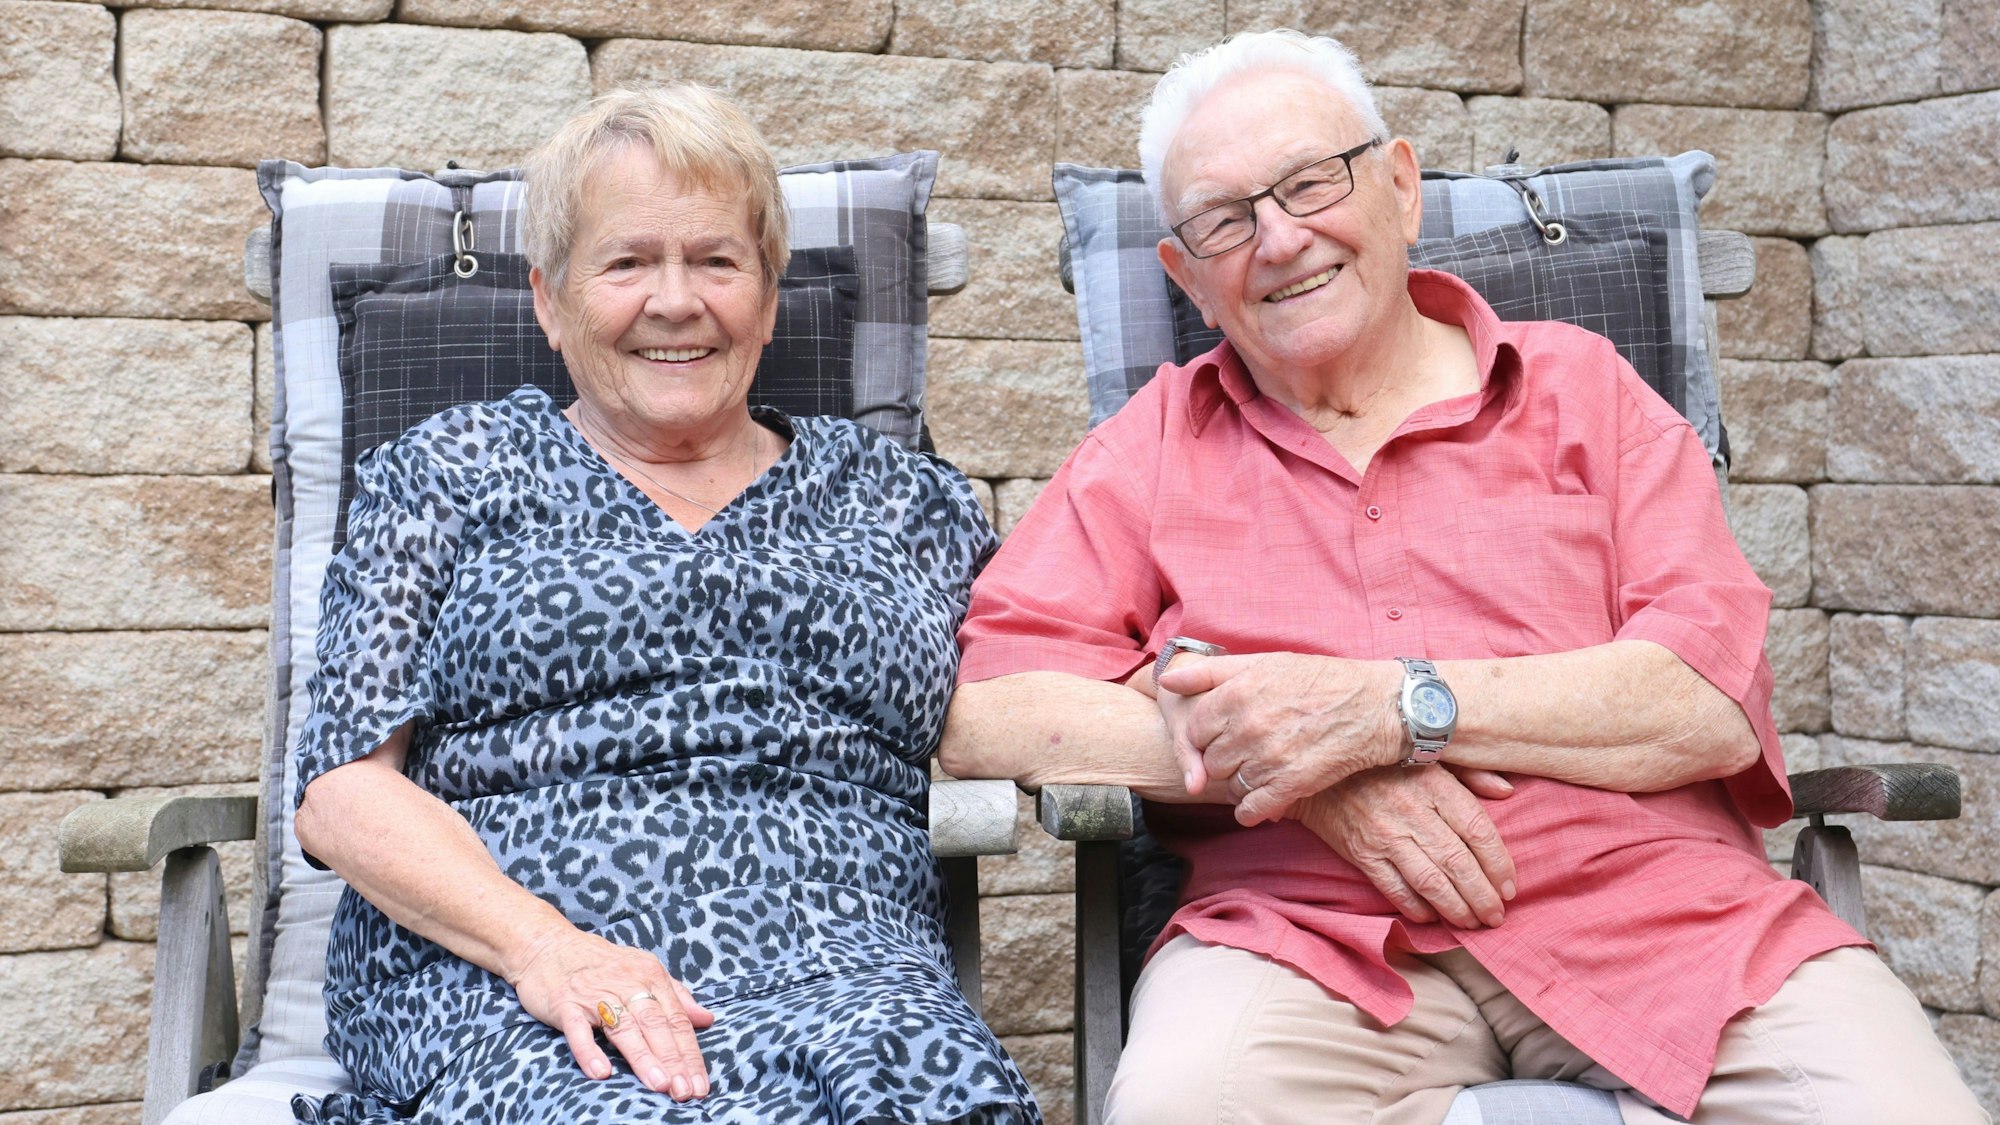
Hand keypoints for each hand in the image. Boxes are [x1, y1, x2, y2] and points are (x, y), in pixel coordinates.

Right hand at [506, 925, 713, 1099]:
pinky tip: (601, 1072)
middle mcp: (626, 984)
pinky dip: (589, 1050)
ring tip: (660, 1084)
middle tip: (686, 1091)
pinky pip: (578, 1030)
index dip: (690, 1054)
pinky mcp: (565, 1004)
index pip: (676, 1020)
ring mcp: (595, 994)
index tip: (701, 1084)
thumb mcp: (643, 970)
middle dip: (673, 1060)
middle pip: (656, 1025)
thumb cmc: (600, 962)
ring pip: (624, 1028)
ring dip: (643, 1057)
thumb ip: (676, 996)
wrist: (547, 945)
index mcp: (650, 976)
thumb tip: (707, 1019)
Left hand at [1158, 653, 1402, 824]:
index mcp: (1238, 694)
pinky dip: (1252, 809)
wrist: (1375, 707)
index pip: (1194, 729)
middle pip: (1210, 759)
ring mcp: (1269, 758)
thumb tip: (1167, 678)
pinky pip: (1251, 810)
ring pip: (1229, 785)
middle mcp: (1249, 727)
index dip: (1206, 734)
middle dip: (1223, 758)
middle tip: (1246, 751)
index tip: (1224, 733)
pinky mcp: (1291, 785)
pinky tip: (1263, 798)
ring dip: (1240, 782)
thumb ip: (1210, 671)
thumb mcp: (1263, 663)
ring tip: (1261, 768)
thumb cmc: (1319, 680)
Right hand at [1297, 765, 1516, 928]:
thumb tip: (1506, 792)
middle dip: (1483, 897)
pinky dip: (1416, 908)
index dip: (1499, 864)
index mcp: (1434, 784)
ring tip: (1472, 923)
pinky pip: (1394, 889)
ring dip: (1456, 909)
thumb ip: (1469, 772)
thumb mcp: (1428, 753)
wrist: (1319, 770)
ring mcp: (1385, 835)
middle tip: (1497, 916)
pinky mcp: (1362, 854)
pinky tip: (1431, 917)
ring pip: (1431, 882)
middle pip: (1459, 863)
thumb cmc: (1381, 761)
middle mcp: (1412, 812)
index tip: (1510, 886)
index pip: (1478, 830)